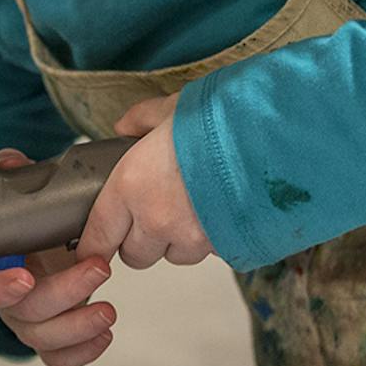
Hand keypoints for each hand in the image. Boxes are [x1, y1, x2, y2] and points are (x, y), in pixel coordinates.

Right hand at [0, 148, 116, 365]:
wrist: (48, 239)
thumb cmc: (33, 221)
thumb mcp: (23, 192)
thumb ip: (14, 175)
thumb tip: (12, 164)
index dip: (0, 288)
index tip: (25, 276)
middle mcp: (7, 300)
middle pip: (23, 313)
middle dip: (63, 294)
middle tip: (98, 269)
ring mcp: (29, 322)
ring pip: (42, 340)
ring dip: (77, 327)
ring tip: (108, 311)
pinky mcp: (53, 338)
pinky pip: (59, 358)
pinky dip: (82, 352)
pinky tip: (103, 336)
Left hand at [78, 93, 212, 270]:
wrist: (271, 136)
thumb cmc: (220, 120)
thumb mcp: (171, 109)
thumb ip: (141, 120)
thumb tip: (124, 128)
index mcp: (130, 186)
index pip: (98, 236)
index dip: (94, 245)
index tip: (95, 246)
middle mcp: (156, 219)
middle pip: (134, 256)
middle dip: (140, 239)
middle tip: (152, 212)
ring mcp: (191, 237)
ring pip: (173, 256)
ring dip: (176, 240)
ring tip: (192, 207)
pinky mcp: (223, 246)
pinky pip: (208, 253)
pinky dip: (210, 239)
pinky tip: (219, 211)